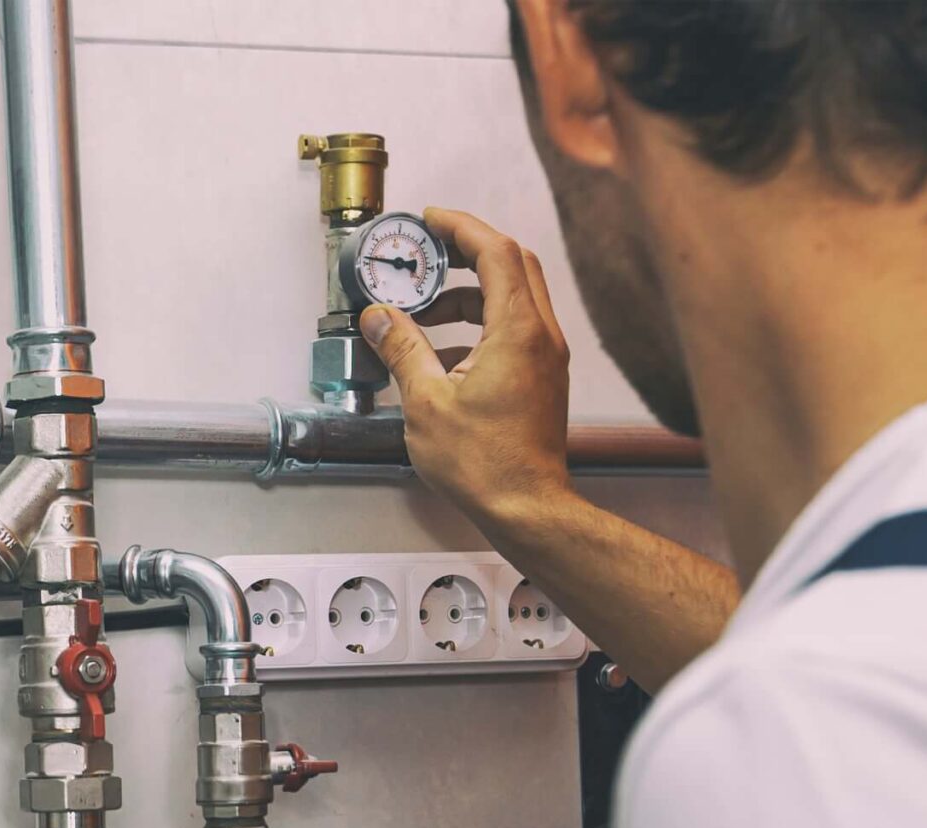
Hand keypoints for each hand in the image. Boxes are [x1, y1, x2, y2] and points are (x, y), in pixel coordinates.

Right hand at [358, 207, 577, 533]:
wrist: (526, 508)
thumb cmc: (485, 465)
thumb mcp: (425, 403)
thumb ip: (402, 350)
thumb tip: (380, 318)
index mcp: (518, 331)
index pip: (496, 252)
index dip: (461, 227)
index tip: (431, 221)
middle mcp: (542, 336)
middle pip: (513, 265)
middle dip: (468, 252)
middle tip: (429, 254)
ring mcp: (546, 357)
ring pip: (513, 298)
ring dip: (470, 294)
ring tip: (425, 311)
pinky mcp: (542, 378)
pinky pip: (514, 330)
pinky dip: (480, 325)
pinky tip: (444, 354)